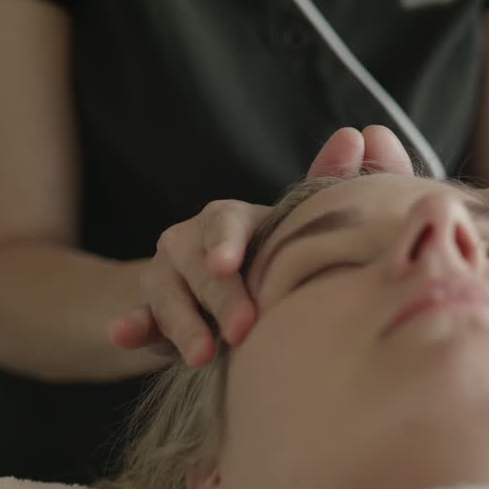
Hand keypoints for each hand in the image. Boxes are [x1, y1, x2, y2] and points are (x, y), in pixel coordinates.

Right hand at [109, 126, 414, 365]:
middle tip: (244, 330)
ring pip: (166, 294)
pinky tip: (124, 333)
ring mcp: (165, 279)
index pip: (225, 223)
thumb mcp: (293, 228)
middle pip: (198, 264)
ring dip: (182, 322)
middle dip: (220, 297)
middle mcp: (192, 243)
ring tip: (203, 355)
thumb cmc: (266, 262)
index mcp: (231, 223)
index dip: (226, 241)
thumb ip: (329, 183)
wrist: (208, 301)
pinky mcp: (147, 316)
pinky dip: (130, 326)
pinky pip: (136, 320)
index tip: (229, 264)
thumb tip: (364, 133)